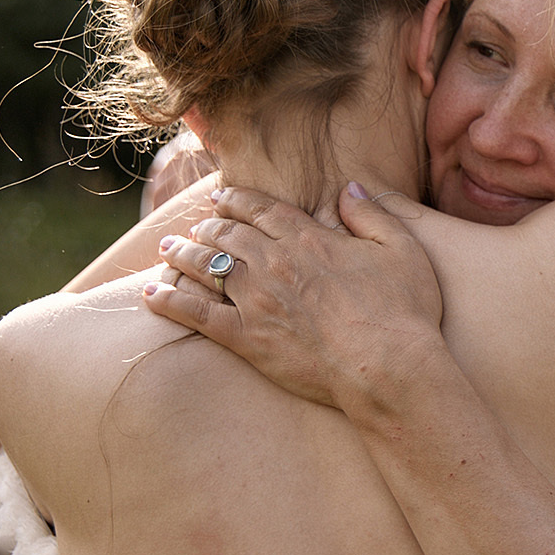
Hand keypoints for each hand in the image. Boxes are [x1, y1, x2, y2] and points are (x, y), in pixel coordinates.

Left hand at [146, 183, 442, 408]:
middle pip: (226, 234)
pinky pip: (194, 314)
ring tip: (167, 249)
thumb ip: (372, 215)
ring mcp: (255, 300)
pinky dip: (168, 301)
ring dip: (181, 253)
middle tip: (196, 226)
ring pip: (204, 267)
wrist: (388, 367)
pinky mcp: (246, 337)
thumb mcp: (403, 251)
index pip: (261, 209)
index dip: (237, 200)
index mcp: (308, 238)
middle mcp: (274, 263)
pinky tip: (151, 294)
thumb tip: (349, 188)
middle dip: (207, 226)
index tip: (223, 198)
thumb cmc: (404, 311)